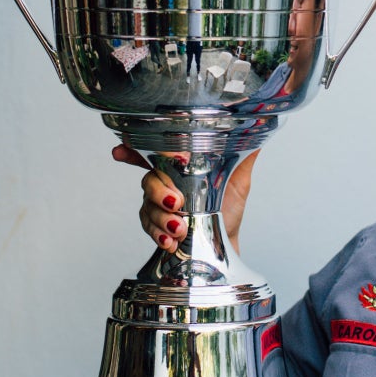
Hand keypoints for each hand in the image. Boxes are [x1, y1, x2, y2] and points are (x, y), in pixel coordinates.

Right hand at [111, 146, 257, 254]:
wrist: (226, 242)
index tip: (119, 152)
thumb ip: (241, 158)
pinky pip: (149, 228)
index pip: (153, 154)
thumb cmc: (228, 210)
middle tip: (177, 203)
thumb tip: (256, 134)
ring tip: (179, 228)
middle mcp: (165, 184)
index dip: (132, 151)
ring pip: (148, 206)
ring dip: (162, 218)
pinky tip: (170, 241)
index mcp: (180, 169)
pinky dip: (158, 234)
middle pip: (150, 180)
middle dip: (159, 192)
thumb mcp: (238, 181)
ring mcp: (159, 206)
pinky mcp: (157, 228)